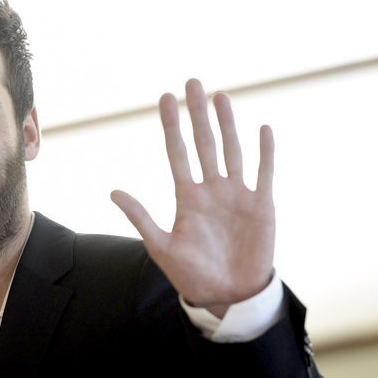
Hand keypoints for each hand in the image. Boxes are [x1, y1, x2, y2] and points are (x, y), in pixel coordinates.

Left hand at [110, 78, 274, 316]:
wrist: (227, 295)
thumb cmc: (192, 274)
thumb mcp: (161, 246)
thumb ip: (140, 217)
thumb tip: (113, 192)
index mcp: (187, 197)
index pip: (177, 153)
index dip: (171, 126)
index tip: (165, 98)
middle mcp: (212, 190)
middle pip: (204, 143)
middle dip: (198, 113)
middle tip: (192, 82)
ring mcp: (237, 195)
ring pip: (231, 151)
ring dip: (228, 124)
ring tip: (221, 96)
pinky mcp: (261, 206)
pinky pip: (264, 173)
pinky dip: (265, 152)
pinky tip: (262, 129)